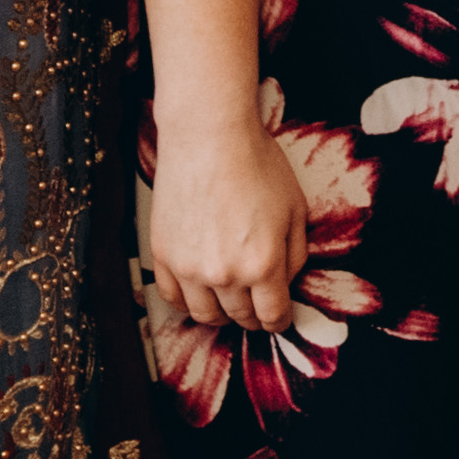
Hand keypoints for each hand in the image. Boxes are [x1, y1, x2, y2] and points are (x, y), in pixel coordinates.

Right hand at [149, 115, 311, 334]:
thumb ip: (295, 253)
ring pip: (205, 314)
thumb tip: (287, 283)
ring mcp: (189, 268)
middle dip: (253, 317)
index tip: (280, 318)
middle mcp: (225, 274)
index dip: (280, 321)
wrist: (208, 137)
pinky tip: (199, 292)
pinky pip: (173, 297)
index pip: (272, 315)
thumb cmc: (256, 164)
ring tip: (229, 303)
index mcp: (263, 263)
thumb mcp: (296, 208)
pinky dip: (188, 301)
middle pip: (240, 317)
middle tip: (258, 309)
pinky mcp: (163, 256)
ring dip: (221, 314)